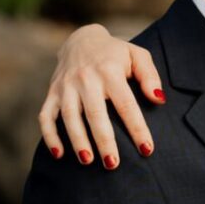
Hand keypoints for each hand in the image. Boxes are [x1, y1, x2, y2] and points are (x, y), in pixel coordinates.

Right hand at [37, 26, 164, 167]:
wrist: (81, 39)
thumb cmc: (116, 54)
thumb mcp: (137, 56)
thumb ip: (149, 76)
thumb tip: (158, 99)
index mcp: (110, 71)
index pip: (126, 104)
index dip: (137, 128)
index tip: (147, 149)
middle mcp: (86, 78)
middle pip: (95, 113)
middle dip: (103, 140)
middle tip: (112, 164)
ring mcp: (66, 85)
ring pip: (69, 116)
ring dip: (77, 140)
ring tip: (87, 161)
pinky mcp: (52, 92)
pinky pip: (46, 115)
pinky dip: (50, 135)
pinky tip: (59, 154)